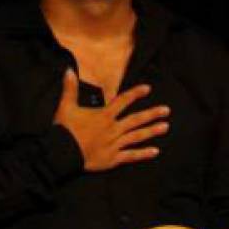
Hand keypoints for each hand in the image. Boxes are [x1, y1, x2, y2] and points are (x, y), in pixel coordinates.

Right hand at [53, 69, 169, 171]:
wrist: (61, 153)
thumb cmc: (64, 130)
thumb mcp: (66, 106)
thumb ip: (70, 88)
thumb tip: (69, 70)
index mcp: (104, 116)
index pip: (123, 101)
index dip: (136, 94)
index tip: (148, 88)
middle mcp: (113, 129)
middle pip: (136, 119)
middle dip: (152, 114)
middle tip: (167, 110)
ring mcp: (114, 144)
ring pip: (137, 136)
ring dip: (152, 131)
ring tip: (165, 127)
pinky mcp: (112, 159)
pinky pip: (131, 155)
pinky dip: (143, 154)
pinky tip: (155, 151)